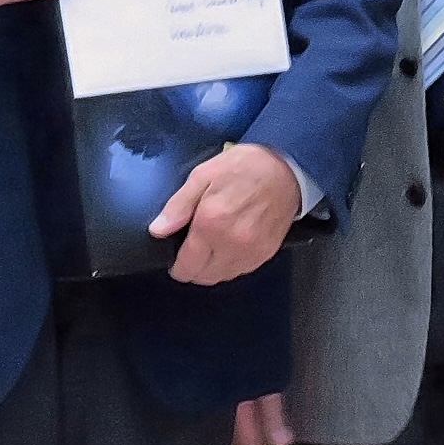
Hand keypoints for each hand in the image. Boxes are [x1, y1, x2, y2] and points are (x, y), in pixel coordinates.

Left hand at [150, 143, 301, 284]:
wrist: (286, 168)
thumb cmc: (242, 167)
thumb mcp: (202, 176)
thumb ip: (178, 206)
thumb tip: (158, 230)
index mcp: (211, 224)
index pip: (188, 266)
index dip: (177, 268)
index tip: (174, 261)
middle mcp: (232, 244)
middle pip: (205, 277)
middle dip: (193, 270)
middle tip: (189, 255)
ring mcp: (252, 251)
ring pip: (224, 277)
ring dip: (212, 270)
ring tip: (208, 251)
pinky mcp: (267, 253)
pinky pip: (242, 271)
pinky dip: (231, 266)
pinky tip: (227, 249)